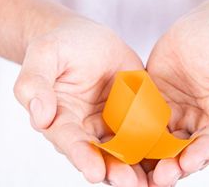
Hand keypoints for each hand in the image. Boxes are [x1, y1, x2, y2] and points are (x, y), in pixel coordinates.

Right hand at [13, 16, 147, 185]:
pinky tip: (174, 156)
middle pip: (101, 156)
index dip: (82, 157)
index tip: (95, 172)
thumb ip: (35, 83)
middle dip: (116, 171)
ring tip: (156, 182)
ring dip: (139, 168)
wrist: (85, 37)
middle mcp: (87, 130)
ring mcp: (112, 124)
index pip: (71, 142)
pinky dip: (159, 147)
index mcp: (61, 119)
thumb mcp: (44, 55)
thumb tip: (39, 116)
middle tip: (131, 184)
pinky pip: (148, 132)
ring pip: (126, 151)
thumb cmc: (60, 45)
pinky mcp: (135, 114)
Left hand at [145, 8, 208, 185]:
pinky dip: (136, 142)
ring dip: (156, 162)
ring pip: (167, 147)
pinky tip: (122, 151)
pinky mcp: (157, 111)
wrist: (198, 26)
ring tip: (141, 176)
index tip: (190, 161)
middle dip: (177, 166)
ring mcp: (180, 119)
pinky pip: (145, 129)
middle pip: (191, 150)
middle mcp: (204, 123)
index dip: (205, 150)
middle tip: (161, 178)